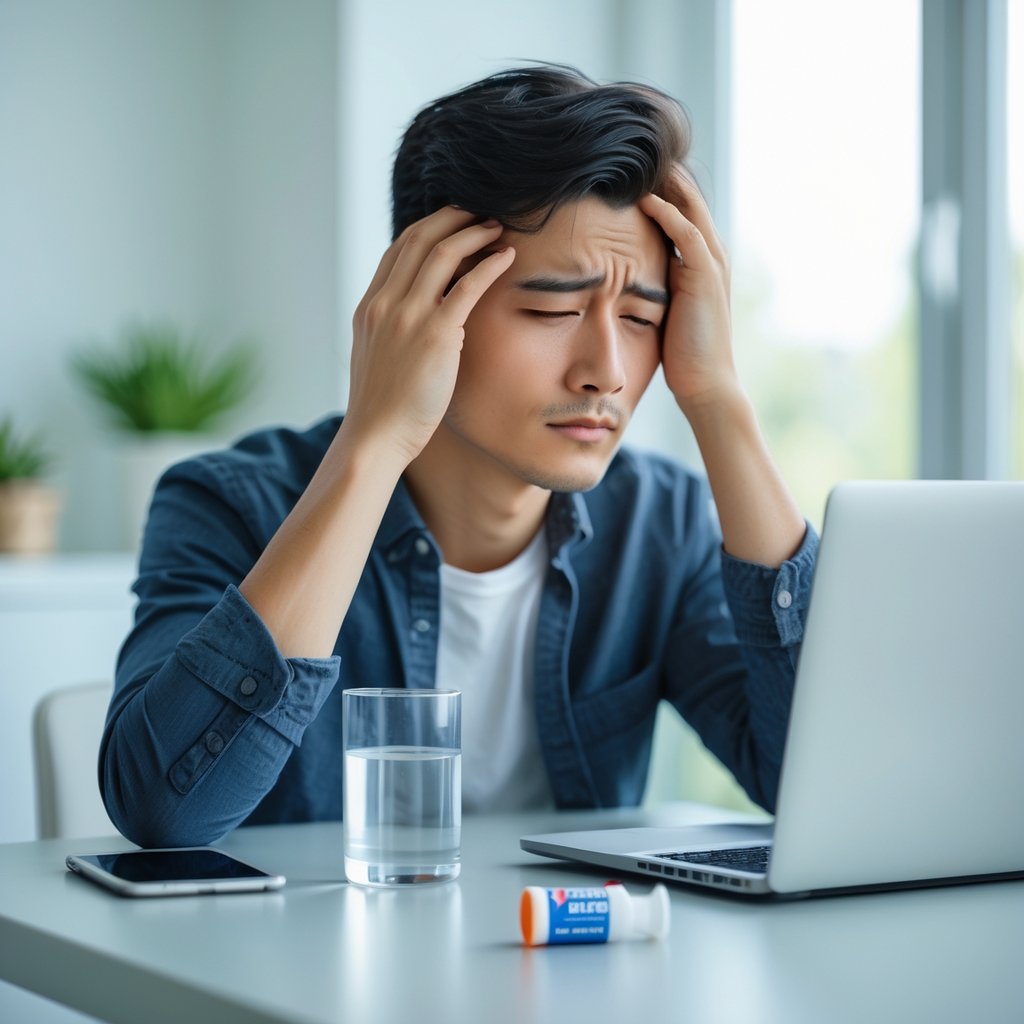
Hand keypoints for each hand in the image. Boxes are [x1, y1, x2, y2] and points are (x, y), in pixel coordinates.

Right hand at [345, 207, 514, 463]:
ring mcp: (408, 316)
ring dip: (473, 233)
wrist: (376, 436)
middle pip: (419, 239)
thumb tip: (418, 324)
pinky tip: (507, 256)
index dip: (428, 230)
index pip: (398, 250)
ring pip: (443, 253)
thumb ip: (393, 333)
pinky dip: (490, 264)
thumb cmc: (382, 409)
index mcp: (370, 307)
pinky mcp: (436, 334)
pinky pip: (468, 285)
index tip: (452, 224)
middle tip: (479, 213)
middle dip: (452, 219)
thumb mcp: (377, 359)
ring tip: (496, 228)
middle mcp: (385, 303)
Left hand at [638, 167, 738, 415]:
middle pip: (687, 196)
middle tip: (635, 145)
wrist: (705, 383)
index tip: (627, 164)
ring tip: (642, 156)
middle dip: (663, 171)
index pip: (679, 207)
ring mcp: (711, 264)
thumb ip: (651, 283)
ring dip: (668, 182)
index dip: (657, 184)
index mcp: (698, 259)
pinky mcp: (705, 278)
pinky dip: (670, 215)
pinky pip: (688, 236)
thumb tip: (620, 273)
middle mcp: (709, 254)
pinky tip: (647, 199)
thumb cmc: (679, 353)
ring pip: (691, 207)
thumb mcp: (662, 308)